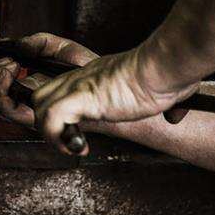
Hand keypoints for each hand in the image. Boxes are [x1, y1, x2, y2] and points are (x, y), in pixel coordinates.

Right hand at [0, 33, 97, 128]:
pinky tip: (13, 69)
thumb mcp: (62, 49)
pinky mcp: (31, 118)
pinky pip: (4, 107)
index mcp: (23, 89)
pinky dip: (1, 85)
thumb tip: (18, 43)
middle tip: (3, 60)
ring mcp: (24, 111)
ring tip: (10, 64)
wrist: (103, 90)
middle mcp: (20, 102)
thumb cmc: (88, 74)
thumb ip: (40, 42)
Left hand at [31, 46, 197, 154]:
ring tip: (70, 145)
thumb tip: (176, 118)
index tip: (75, 132)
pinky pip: (51, 118)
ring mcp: (78, 86)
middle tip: (66, 139)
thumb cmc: (165, 75)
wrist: (163, 68)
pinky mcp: (81, 97)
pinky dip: (56, 136)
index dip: (60, 112)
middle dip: (45, 121)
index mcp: (94, 76)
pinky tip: (77, 147)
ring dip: (49, 131)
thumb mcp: (162, 90)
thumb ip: (168, 104)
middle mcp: (80, 78)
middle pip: (40, 94)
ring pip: (39, 105)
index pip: (60, 88)